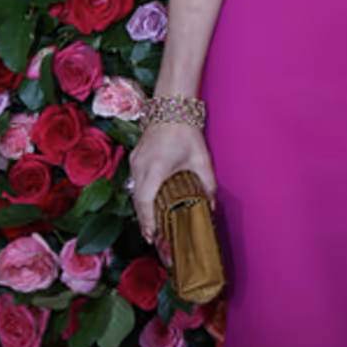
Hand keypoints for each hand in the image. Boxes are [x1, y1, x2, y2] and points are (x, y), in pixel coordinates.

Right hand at [127, 123, 215, 247]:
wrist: (172, 107)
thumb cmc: (186, 132)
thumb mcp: (202, 160)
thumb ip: (208, 185)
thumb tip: (212, 206)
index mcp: (156, 168)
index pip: (146, 201)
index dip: (147, 221)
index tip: (151, 236)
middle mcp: (141, 166)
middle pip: (138, 202)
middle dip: (144, 221)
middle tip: (152, 238)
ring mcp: (135, 162)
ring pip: (134, 192)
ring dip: (142, 209)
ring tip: (152, 226)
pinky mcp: (135, 158)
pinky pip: (135, 182)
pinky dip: (141, 195)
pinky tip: (150, 203)